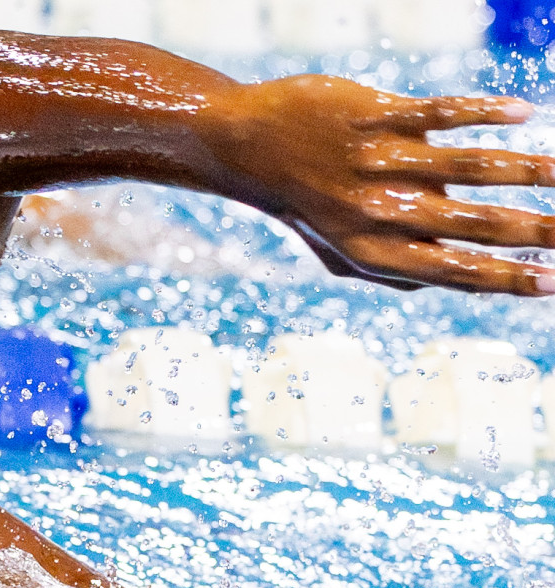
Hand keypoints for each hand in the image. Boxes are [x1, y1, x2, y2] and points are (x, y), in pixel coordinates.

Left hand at [203, 75, 554, 295]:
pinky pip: (439, 113)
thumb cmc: (308, 206)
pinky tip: (521, 114)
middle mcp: (379, 212)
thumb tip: (463, 285)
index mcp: (375, 253)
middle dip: (535, 230)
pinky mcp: (374, 118)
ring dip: (524, 169)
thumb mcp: (343, 254)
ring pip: (466, 166)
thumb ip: (401, 272)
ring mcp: (378, 163)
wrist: (250, 150)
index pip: (456, 272)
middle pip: (473, 224)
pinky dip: (484, 113)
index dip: (510, 279)